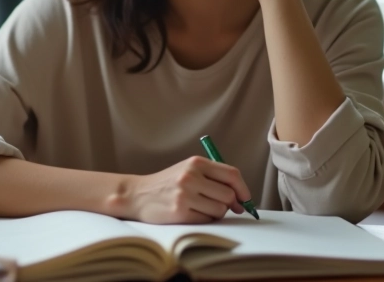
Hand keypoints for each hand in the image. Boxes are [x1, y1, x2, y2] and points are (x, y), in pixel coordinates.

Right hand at [126, 157, 248, 223]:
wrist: (137, 195)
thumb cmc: (168, 183)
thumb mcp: (188, 170)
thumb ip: (213, 178)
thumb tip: (241, 199)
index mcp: (196, 163)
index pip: (232, 175)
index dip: (243, 189)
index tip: (246, 199)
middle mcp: (190, 177)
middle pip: (228, 195)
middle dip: (230, 204)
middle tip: (223, 206)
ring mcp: (185, 195)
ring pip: (220, 210)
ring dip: (216, 213)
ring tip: (201, 208)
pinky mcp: (180, 213)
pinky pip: (207, 221)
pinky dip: (204, 220)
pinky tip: (192, 214)